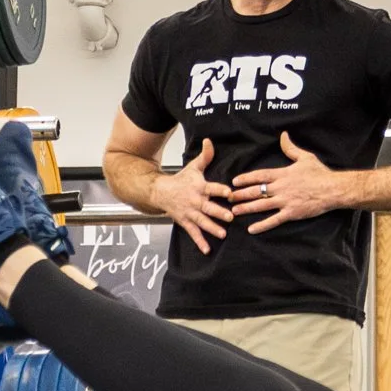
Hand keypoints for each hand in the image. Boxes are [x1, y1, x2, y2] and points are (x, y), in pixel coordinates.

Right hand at [150, 138, 232, 253]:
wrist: (160, 192)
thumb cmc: (181, 180)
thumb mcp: (194, 167)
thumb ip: (205, 156)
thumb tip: (210, 141)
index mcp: (199, 187)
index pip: (211, 188)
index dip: (220, 190)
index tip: (229, 193)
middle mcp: (195, 201)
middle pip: (209, 207)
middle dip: (219, 212)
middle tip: (230, 217)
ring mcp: (190, 213)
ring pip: (202, 222)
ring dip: (212, 228)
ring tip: (223, 234)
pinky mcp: (185, 222)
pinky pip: (193, 233)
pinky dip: (199, 242)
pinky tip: (207, 249)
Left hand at [230, 132, 352, 233]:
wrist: (333, 189)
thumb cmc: (320, 173)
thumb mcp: (305, 157)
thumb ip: (291, 148)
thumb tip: (283, 135)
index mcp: (283, 174)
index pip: (260, 175)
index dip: (246, 178)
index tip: (234, 181)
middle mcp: (281, 187)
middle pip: (256, 191)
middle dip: (241, 194)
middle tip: (228, 197)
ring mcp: (285, 201)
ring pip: (261, 205)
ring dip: (246, 208)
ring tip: (234, 211)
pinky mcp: (291, 213)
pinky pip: (274, 220)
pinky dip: (262, 225)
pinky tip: (251, 229)